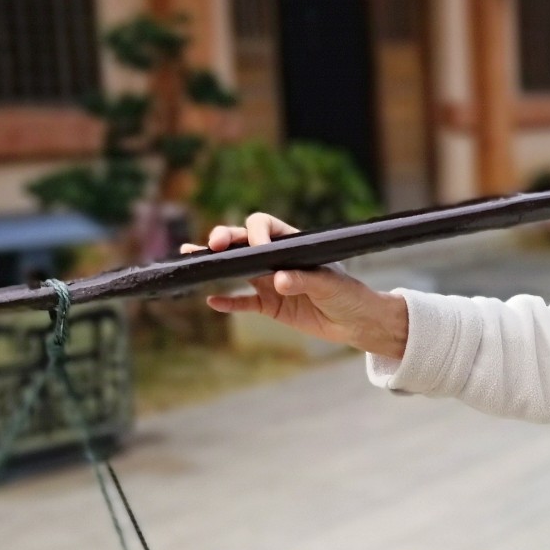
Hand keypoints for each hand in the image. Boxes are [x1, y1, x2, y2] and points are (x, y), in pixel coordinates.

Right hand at [181, 213, 409, 358]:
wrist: (357, 322)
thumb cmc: (348, 293)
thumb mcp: (329, 284)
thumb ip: (304, 280)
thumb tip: (278, 280)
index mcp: (292, 244)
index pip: (265, 227)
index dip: (255, 232)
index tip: (255, 245)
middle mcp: (276, 259)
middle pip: (244, 243)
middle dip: (226, 238)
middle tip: (213, 243)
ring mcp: (270, 282)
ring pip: (237, 269)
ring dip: (216, 264)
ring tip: (192, 257)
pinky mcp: (270, 306)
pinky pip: (244, 302)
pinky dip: (229, 302)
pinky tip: (212, 301)